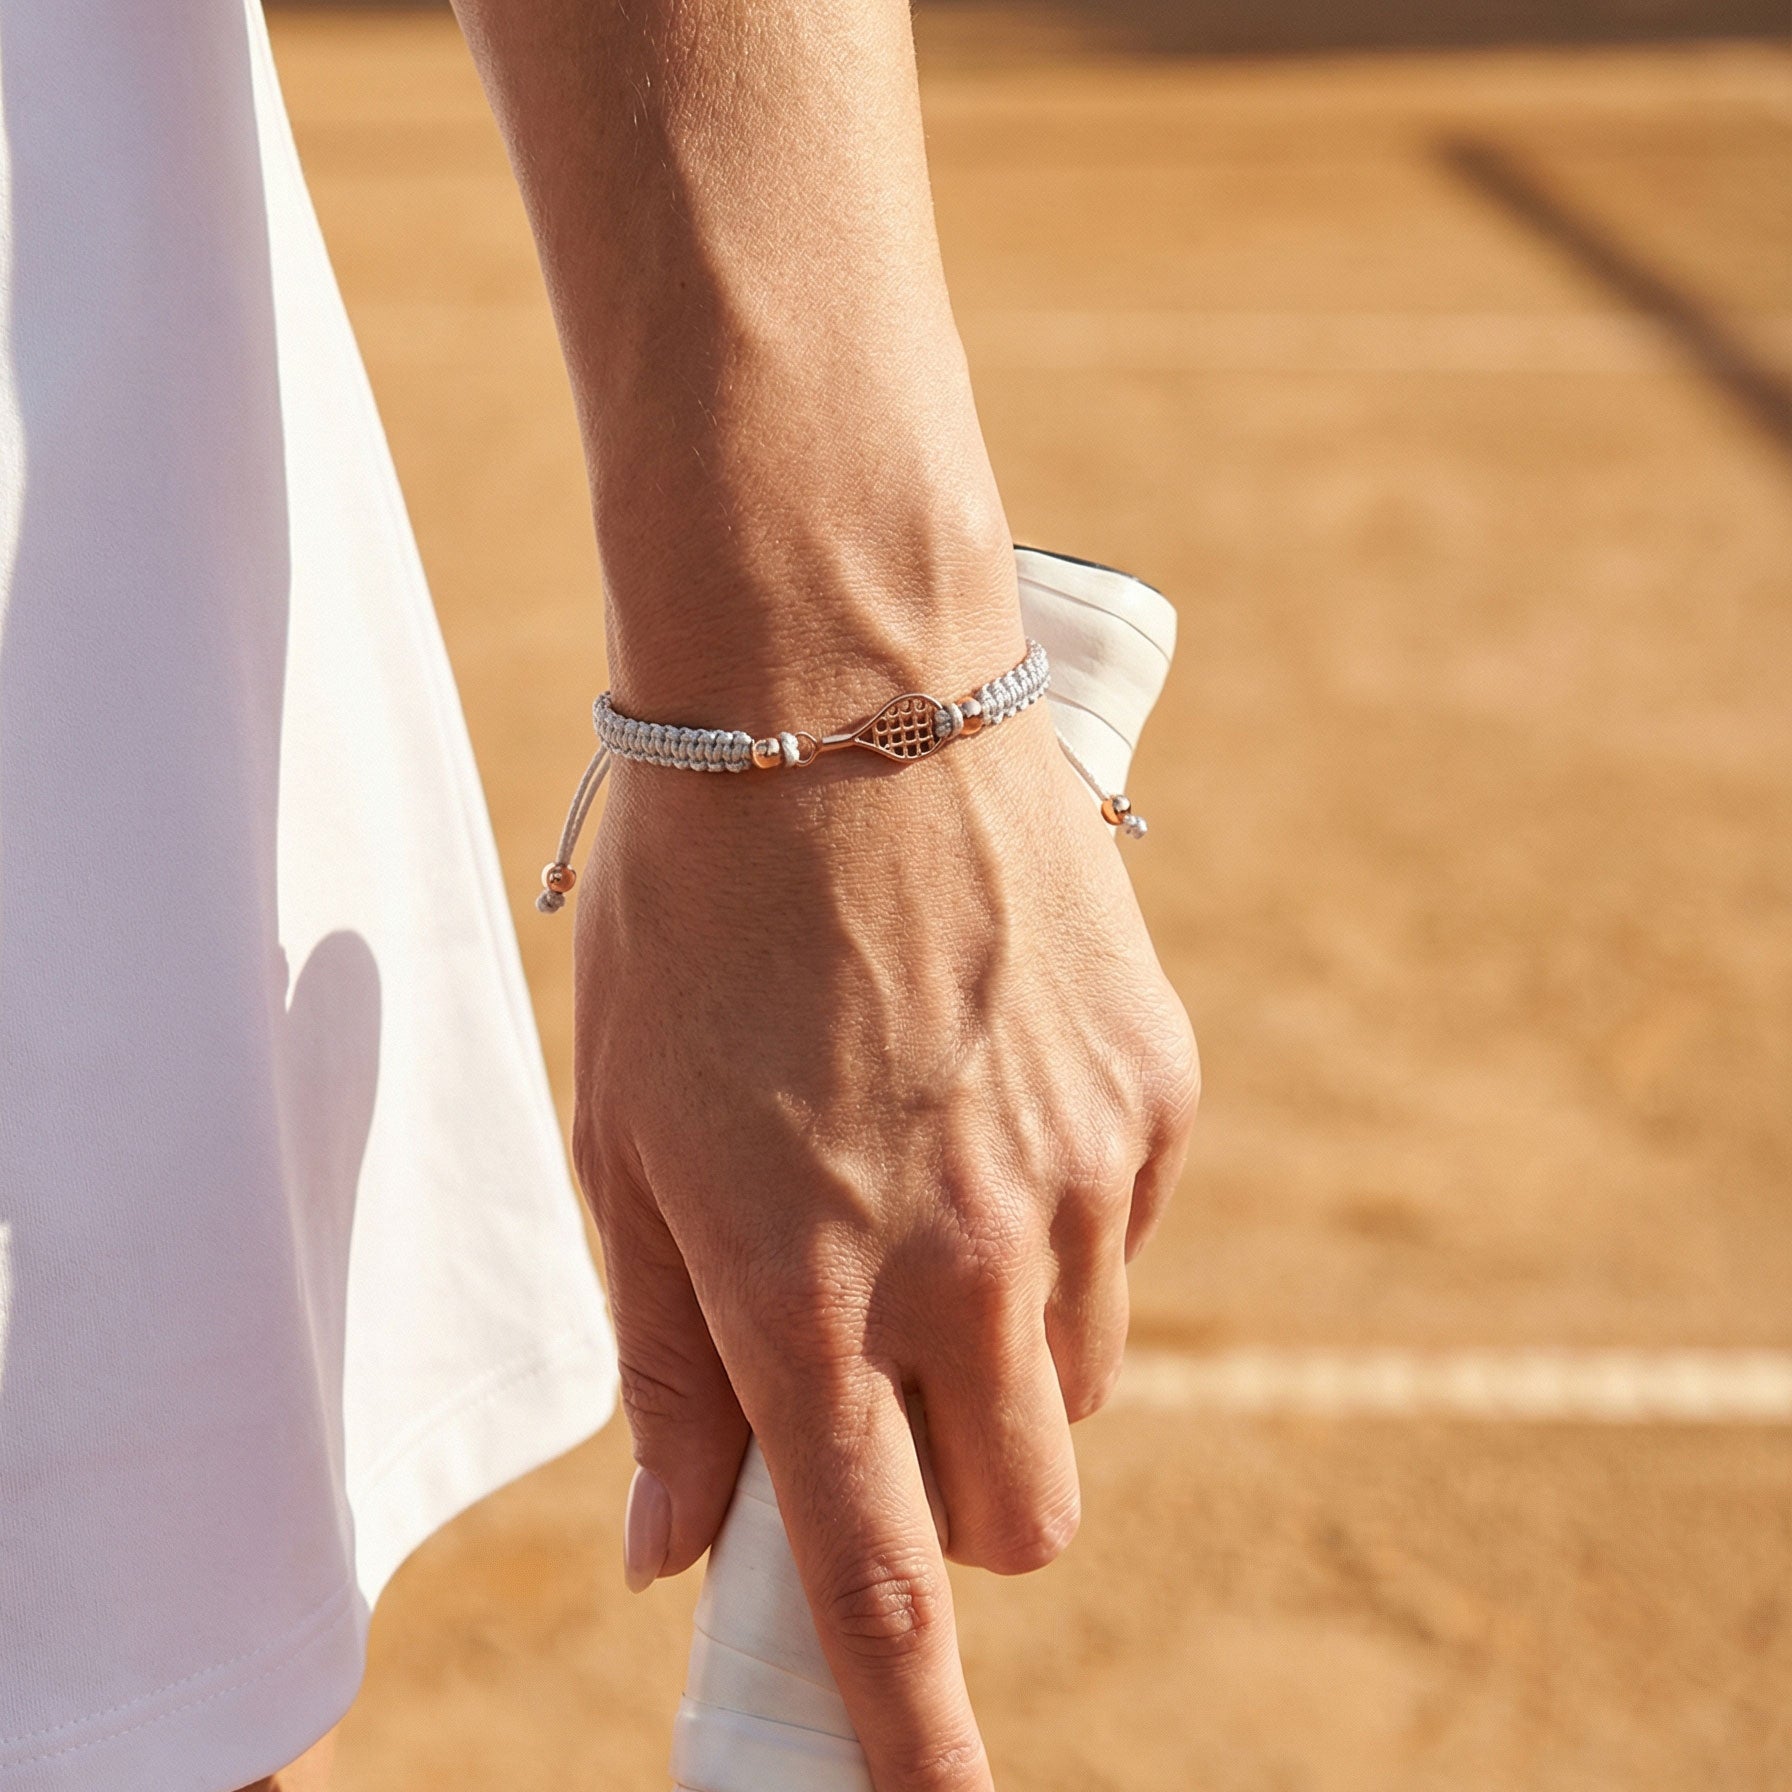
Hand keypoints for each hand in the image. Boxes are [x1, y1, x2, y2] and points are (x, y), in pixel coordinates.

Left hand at [570, 695, 1197, 1790]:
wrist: (836, 698)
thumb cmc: (690, 919)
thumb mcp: (627, 1140)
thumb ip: (664, 1362)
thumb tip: (672, 1551)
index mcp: (804, 1284)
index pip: (875, 1579)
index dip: (908, 1732)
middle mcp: (965, 1256)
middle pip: (1019, 1507)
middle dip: (954, 1495)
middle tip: (884, 1386)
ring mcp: (1081, 1173)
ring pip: (1081, 1377)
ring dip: (1009, 1351)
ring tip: (923, 1192)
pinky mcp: (1152, 1089)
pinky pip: (1129, 1236)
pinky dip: (1062, 1224)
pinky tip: (987, 1096)